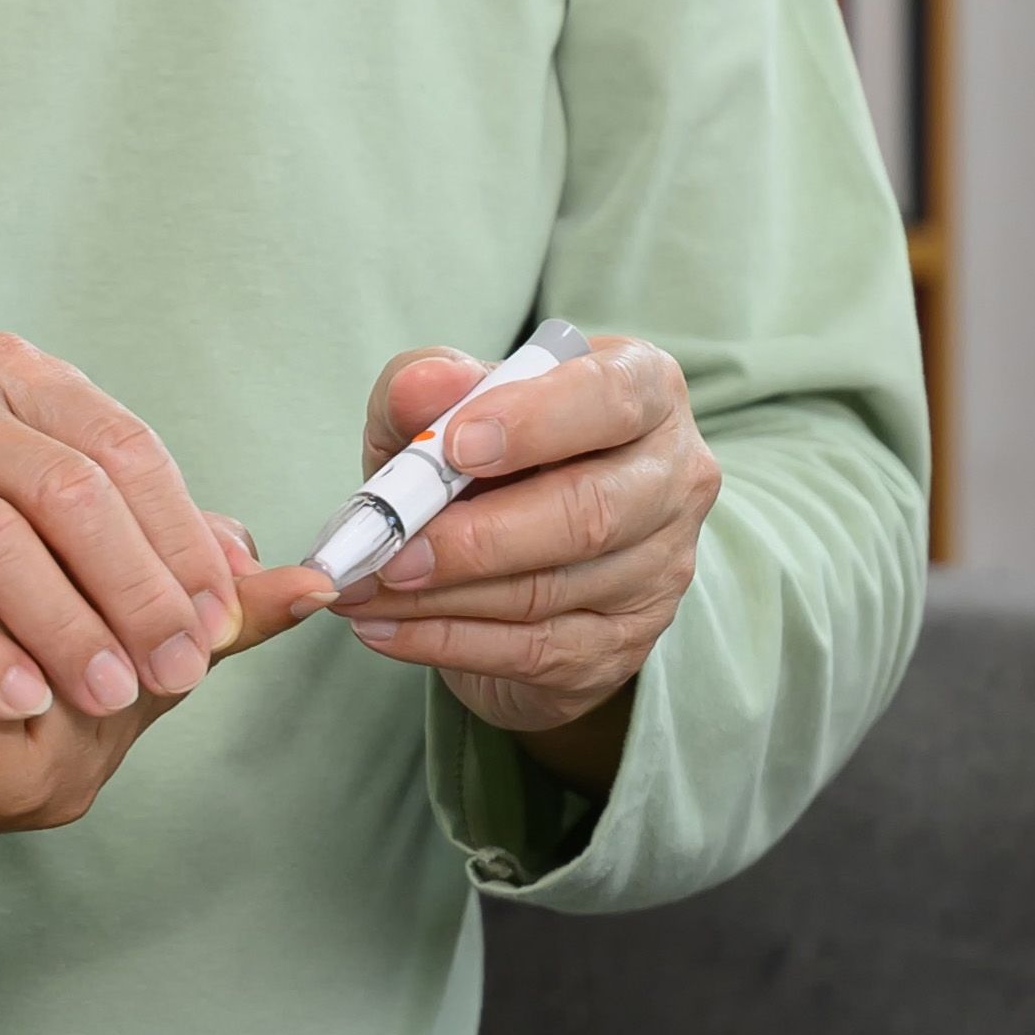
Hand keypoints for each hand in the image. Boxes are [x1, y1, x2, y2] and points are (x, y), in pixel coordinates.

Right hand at [0, 335, 250, 724]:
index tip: (222, 623)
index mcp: (10, 379)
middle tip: (181, 670)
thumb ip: (165, 559)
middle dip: (138, 589)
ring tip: (109, 697)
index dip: (182, 540)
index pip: (123, 448)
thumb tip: (291, 582)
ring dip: (66, 627)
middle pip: (66, 487)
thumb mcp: (60, 547)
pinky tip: (20, 701)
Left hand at [331, 333, 719, 785]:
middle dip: (476, 537)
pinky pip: (531, 650)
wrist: (521, 544)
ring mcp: (659, 570)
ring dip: (439, 598)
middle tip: (390, 549)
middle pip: (590, 512)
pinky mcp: (624, 643)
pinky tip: (383, 628)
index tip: (455, 445)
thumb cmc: (492, 453)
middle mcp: (672, 478)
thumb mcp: (447, 405)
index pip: (611, 398)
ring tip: (362, 587)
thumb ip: (428, 385)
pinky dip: (443, 640)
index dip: (535, 422)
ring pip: (549, 591)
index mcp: (645, 391)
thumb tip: (421, 386)